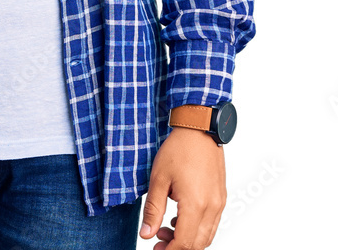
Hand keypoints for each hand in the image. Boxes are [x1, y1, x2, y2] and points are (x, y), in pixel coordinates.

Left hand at [139, 127, 225, 248]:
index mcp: (196, 205)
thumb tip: (146, 234)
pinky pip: (212, 223)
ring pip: (206, 236)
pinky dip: (197, 229)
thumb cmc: (178, 150)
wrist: (198, 129)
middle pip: (198, 244)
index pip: (185, 243)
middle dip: (178, 248)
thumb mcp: (159, 179)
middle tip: (158, 241)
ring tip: (166, 229)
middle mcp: (212, 207)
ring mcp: (219, 203)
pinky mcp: (221, 197)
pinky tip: (179, 219)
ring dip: (188, 240)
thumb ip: (153, 210)